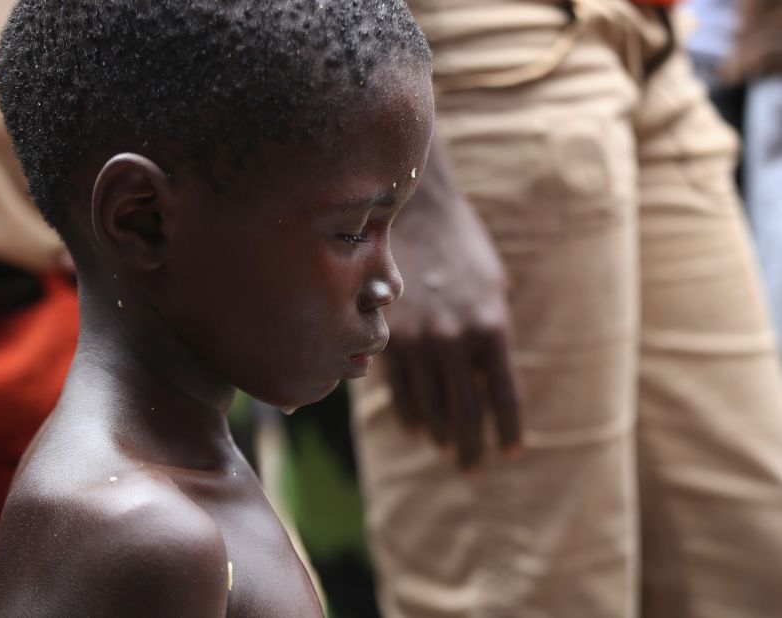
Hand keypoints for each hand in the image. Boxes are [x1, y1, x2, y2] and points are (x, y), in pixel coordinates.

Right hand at [383, 137, 521, 468]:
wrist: (417, 216)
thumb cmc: (465, 250)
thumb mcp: (496, 288)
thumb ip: (496, 334)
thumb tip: (491, 378)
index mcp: (492, 328)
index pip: (505, 395)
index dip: (510, 429)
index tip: (513, 453)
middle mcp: (455, 341)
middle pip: (467, 411)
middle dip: (472, 444)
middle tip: (474, 467)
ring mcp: (418, 342)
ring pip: (431, 406)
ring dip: (440, 433)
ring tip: (447, 448)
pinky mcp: (388, 338)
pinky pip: (400, 389)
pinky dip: (410, 412)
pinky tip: (417, 427)